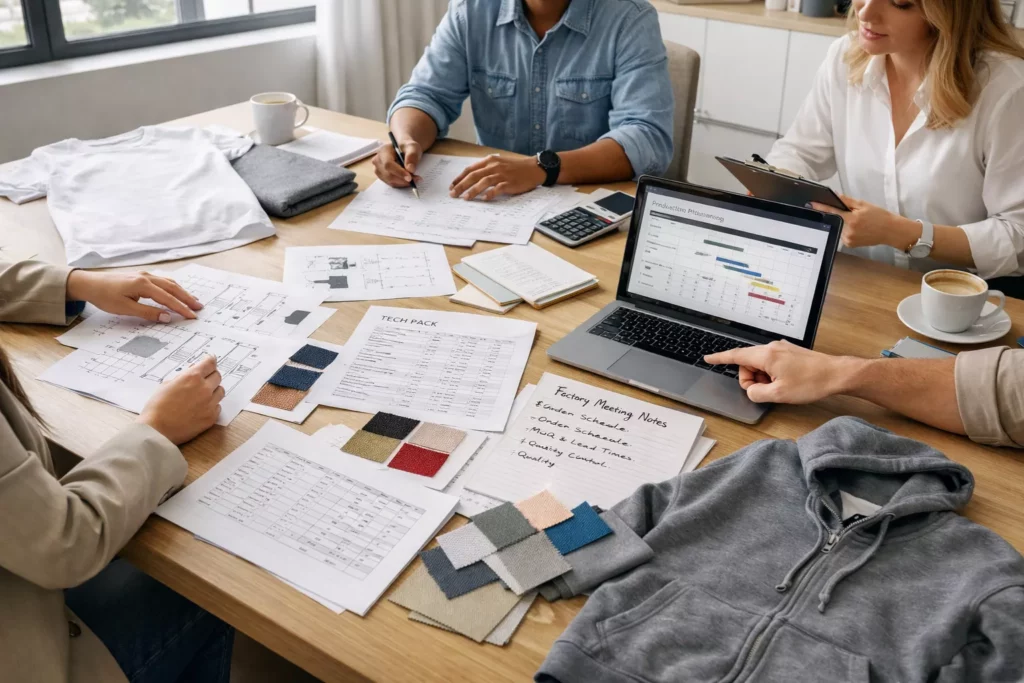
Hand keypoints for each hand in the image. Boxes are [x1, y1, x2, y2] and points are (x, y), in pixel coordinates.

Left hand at [66, 270, 201, 322]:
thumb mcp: (125, 308)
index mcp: (143, 285)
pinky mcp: (141, 276)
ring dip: (182, 292)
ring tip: (193, 301)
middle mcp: (147, 277)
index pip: (168, 298)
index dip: (181, 308)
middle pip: (173, 288)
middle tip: (199, 308)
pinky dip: (174, 288)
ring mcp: (145, 275)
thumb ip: (147, 312)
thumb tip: (167, 317)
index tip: (192, 316)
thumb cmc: (104, 296)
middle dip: (187, 298)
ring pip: (169, 283)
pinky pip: (163, 281)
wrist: (88, 283)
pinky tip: (177, 292)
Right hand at [138, 355, 222, 443]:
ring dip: (213, 390)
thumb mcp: (166, 384)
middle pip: (217, 376)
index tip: (210, 361)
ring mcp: (210, 403)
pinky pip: (218, 407)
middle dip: (211, 376)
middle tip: (203, 380)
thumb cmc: (157, 407)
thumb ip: (182, 377)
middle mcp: (204, 388)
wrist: (157, 430)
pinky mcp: (211, 417)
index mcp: (192, 377)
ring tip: (201, 395)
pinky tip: (201, 408)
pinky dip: (212, 406)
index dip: (210, 361)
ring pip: (220, 391)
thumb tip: (192, 371)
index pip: (210, 363)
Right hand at [372, 139, 422, 187]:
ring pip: (390, 181)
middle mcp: (378, 161)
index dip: (399, 172)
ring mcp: (378, 170)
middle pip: (388, 175)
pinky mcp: (382, 177)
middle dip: (403, 179)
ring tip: (415, 179)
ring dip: (403, 183)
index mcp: (383, 151)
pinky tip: (408, 180)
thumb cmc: (407, 147)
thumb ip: (412, 156)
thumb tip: (410, 169)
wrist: (404, 150)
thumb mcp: (413, 147)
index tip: (409, 177)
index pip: (388, 164)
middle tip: (416, 179)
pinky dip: (401, 184)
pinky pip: (392, 184)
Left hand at [449, 156, 546, 200]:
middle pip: (474, 176)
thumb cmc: (515, 167)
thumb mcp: (499, 163)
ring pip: (483, 182)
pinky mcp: (509, 183)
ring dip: (473, 190)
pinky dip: (490, 193)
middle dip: (461, 185)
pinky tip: (484, 199)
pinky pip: (498, 188)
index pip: (470, 169)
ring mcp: (502, 174)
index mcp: (489, 161)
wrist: (533, 168)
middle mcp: (494, 166)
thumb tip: (471, 177)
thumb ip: (486, 168)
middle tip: (453, 194)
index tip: (452, 186)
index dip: (460, 178)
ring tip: (465, 198)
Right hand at [704, 340, 853, 403]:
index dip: (720, 358)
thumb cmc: (811, 382)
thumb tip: (752, 390)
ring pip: (760, 365)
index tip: (708, 358)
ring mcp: (781, 349)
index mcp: (765, 355)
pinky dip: (772, 374)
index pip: (735, 355)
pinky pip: (771, 363)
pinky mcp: (789, 353)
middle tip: (766, 391)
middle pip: (747, 363)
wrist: (836, 374)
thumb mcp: (778, 394)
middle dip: (751, 379)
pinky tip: (786, 383)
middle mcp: (771, 348)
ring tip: (780, 387)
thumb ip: (757, 393)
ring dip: (763, 378)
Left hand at [810, 195, 920, 250]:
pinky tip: (858, 229)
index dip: (821, 207)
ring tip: (858, 222)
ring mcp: (848, 239)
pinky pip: (843, 234)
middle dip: (840, 215)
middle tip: (852, 214)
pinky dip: (847, 230)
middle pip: (836, 220)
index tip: (812, 204)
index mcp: (852, 219)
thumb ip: (847, 201)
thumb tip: (835, 196)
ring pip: (839, 227)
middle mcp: (848, 231)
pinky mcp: (849, 244)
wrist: (890, 230)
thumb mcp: (864, 205)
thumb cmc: (879, 216)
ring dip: (844, 223)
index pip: (832, 212)